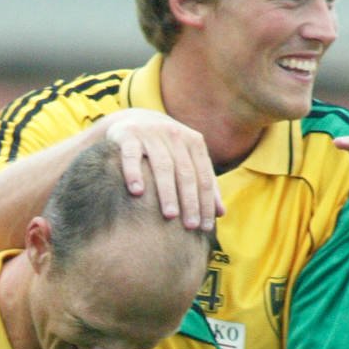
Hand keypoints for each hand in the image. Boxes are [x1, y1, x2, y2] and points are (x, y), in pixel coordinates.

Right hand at [101, 109, 224, 230]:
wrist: (134, 121)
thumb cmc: (166, 149)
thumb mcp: (188, 160)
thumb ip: (204, 183)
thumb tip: (221, 213)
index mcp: (194, 142)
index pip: (203, 176)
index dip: (206, 202)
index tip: (205, 227)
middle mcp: (174, 135)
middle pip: (185, 172)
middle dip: (190, 200)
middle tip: (190, 226)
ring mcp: (150, 133)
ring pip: (162, 165)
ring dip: (167, 191)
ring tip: (170, 216)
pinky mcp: (127, 135)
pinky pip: (131, 155)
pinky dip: (134, 172)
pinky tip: (137, 191)